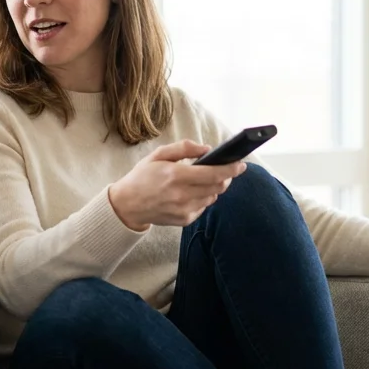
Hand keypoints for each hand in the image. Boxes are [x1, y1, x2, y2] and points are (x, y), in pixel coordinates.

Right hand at [108, 140, 246, 229]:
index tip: (241, 164)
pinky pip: (203, 207)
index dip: (231, 169)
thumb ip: (183, 148)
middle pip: (218, 186)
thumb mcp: (158, 155)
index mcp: (176, 176)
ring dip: (214, 187)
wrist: (127, 205)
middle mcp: (182, 195)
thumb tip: (207, 149)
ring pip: (213, 197)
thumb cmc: (142, 177)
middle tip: (226, 170)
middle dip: (226, 177)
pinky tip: (191, 192)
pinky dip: (203, 198)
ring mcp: (184, 209)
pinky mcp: (184, 220)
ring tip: (203, 180)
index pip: (214, 173)